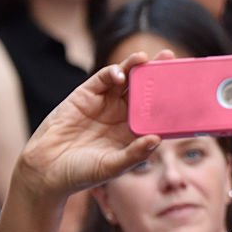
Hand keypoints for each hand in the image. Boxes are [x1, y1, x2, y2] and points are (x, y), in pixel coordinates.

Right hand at [12, 51, 166, 201]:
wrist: (47, 170)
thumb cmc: (82, 173)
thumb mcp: (112, 167)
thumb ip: (134, 154)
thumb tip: (157, 140)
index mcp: (133, 134)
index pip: (156, 113)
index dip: (169, 100)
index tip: (185, 89)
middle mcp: (121, 116)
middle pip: (143, 91)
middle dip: (156, 74)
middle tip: (169, 57)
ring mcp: (104, 105)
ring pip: (124, 81)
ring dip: (135, 67)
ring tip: (146, 59)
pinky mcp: (85, 96)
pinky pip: (101, 80)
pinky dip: (111, 73)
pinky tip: (120, 73)